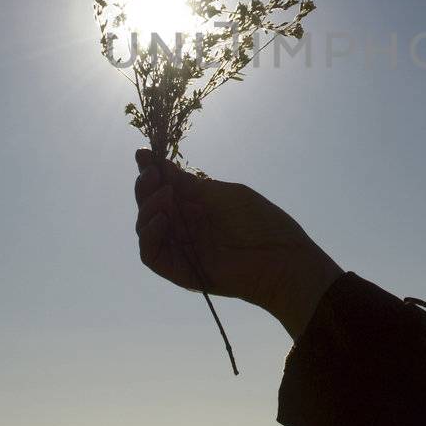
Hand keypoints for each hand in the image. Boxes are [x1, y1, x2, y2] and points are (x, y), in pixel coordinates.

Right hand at [133, 148, 342, 338]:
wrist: (282, 258)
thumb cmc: (261, 223)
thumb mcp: (223, 194)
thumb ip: (189, 183)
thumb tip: (157, 162)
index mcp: (197, 207)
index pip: (164, 188)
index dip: (151, 172)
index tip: (143, 154)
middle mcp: (185, 227)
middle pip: (151, 206)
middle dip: (146, 187)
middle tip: (152, 174)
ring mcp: (182, 249)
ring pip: (146, 229)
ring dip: (148, 208)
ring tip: (164, 194)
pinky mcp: (179, 271)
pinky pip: (151, 255)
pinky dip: (149, 235)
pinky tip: (160, 218)